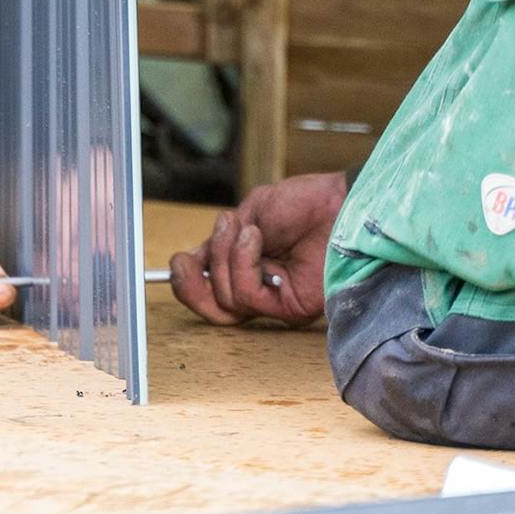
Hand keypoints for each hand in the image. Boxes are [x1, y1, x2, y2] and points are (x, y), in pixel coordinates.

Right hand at [168, 171, 347, 326]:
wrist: (334, 204)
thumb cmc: (299, 205)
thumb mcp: (246, 215)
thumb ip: (221, 241)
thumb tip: (195, 261)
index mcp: (242, 264)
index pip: (207, 288)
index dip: (187, 281)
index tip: (179, 262)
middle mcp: (256, 286)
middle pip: (212, 309)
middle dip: (190, 288)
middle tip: (185, 264)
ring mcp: (273, 299)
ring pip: (226, 300)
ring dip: (224, 257)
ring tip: (245, 228)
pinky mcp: (289, 307)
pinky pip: (247, 295)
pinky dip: (242, 262)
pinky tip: (253, 238)